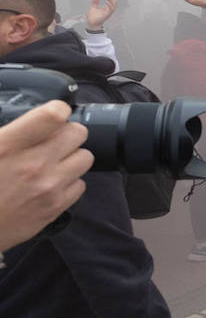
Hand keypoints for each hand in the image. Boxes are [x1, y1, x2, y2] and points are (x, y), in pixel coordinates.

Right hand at [0, 102, 91, 250]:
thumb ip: (9, 133)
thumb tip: (30, 121)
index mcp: (8, 146)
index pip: (53, 115)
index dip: (57, 110)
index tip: (53, 115)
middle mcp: (33, 164)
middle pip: (77, 133)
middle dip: (67, 133)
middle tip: (53, 140)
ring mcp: (48, 186)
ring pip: (85, 157)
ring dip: (71, 157)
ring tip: (53, 162)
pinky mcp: (55, 206)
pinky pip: (80, 184)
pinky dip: (69, 182)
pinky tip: (51, 183)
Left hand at [85, 0, 116, 29]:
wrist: (91, 23)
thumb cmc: (92, 17)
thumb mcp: (93, 8)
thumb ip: (95, 3)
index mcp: (106, 9)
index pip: (111, 2)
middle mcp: (108, 10)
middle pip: (114, 3)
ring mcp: (108, 12)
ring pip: (114, 5)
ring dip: (111, 0)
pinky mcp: (107, 14)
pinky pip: (111, 9)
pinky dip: (109, 4)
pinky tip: (106, 1)